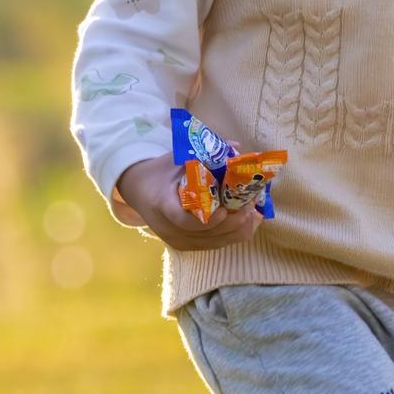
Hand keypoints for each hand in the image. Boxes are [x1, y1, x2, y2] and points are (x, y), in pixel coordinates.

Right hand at [116, 155, 261, 251]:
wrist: (139, 190)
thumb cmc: (159, 172)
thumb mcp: (176, 158)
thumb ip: (205, 153)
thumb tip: (237, 147)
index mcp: (163, 206)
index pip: (186, 221)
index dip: (210, 220)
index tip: (225, 209)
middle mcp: (170, 229)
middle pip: (207, 235)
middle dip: (234, 221)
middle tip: (250, 203)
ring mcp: (178, 241)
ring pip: (216, 243)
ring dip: (238, 228)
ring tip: (254, 211)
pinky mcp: (187, 246)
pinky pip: (215, 245)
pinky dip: (234, 234)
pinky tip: (248, 221)